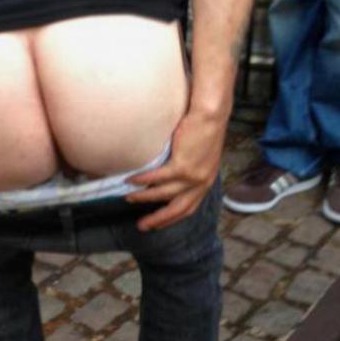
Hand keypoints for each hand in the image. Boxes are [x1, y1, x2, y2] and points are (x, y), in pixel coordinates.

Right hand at [126, 110, 226, 230]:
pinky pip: (158, 178)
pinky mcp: (183, 165)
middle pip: (177, 209)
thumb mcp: (201, 157)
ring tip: (129, 197)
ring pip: (164, 194)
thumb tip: (169, 177)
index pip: (188, 208)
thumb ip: (189, 170)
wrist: (210, 114)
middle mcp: (201, 183)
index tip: (157, 224)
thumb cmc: (204, 130)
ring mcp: (193, 176)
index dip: (172, 218)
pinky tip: (131, 181)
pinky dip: (143, 180)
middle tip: (142, 226)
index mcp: (205, 182)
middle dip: (158, 220)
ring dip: (144, 197)